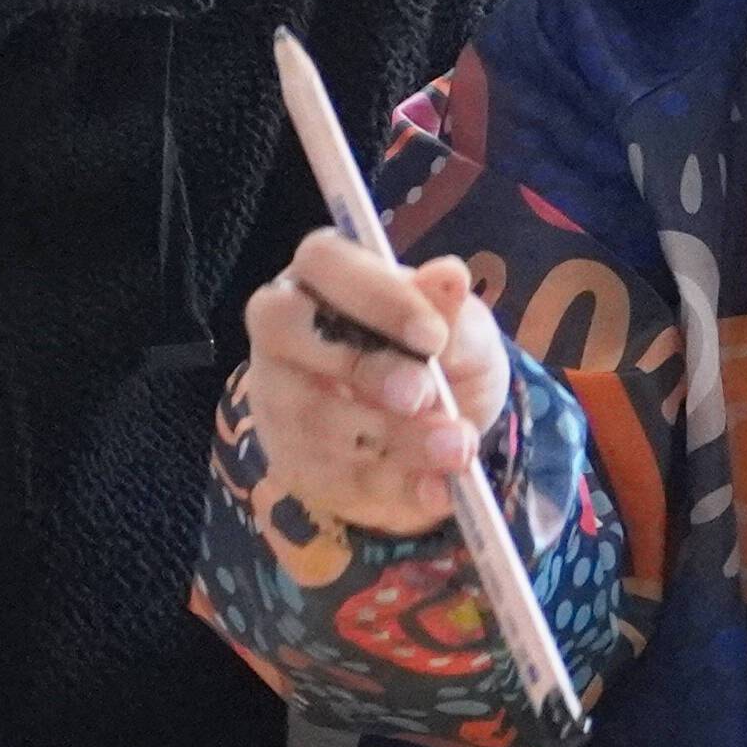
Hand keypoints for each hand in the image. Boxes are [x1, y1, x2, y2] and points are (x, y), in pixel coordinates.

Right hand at [236, 231, 509, 536]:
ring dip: (394, 437)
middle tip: (425, 395)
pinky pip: (331, 477)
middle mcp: (285, 331)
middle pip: (283, 328)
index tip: (433, 337)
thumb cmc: (444, 359)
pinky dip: (394, 486)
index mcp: (326, 276)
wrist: (443, 433)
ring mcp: (281, 400)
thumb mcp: (465, 333)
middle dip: (362, 366)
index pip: (322, 259)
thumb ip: (454, 313)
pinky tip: (438, 487)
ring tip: (457, 447)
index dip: (372, 295)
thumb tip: (449, 274)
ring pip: (312, 416)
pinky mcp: (294, 463)